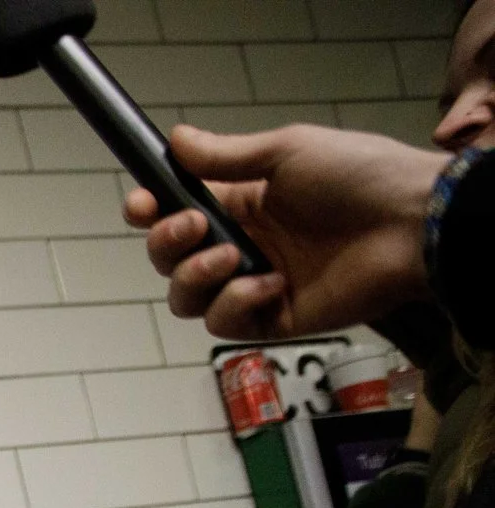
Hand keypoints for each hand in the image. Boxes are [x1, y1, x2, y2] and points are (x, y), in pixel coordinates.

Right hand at [121, 124, 443, 339]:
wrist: (411, 225)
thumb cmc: (359, 177)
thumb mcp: (287, 151)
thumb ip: (226, 155)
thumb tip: (177, 140)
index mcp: (242, 204)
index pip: (176, 214)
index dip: (149, 213)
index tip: (140, 207)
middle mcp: (243, 245)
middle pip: (170, 261)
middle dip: (167, 245)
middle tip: (196, 227)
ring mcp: (255, 285)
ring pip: (187, 299)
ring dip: (195, 277)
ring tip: (232, 259)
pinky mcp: (272, 318)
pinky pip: (225, 323)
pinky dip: (237, 303)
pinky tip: (272, 284)